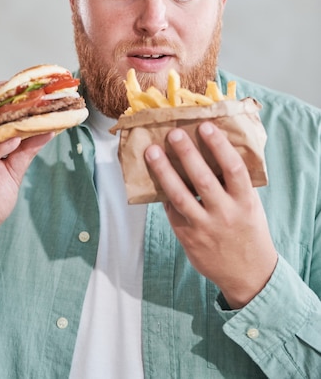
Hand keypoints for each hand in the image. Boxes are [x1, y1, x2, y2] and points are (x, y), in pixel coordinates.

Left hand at [145, 121, 277, 308]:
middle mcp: (225, 214)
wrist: (249, 275)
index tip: (205, 126)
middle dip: (186, 154)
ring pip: (180, 196)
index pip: (233, 168)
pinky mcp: (188, 238)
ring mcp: (205, 227)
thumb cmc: (248, 230)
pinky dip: (164, 193)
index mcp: (245, 201)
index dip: (219, 146)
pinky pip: (172, 211)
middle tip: (173, 133)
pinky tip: (155, 178)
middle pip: (203, 179)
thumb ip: (234, 184)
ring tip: (152, 152)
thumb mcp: (250, 206)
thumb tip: (213, 150)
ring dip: (164, 171)